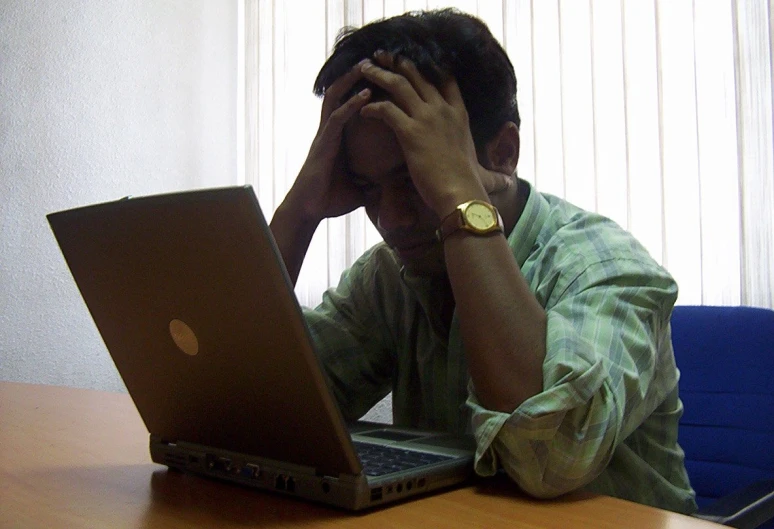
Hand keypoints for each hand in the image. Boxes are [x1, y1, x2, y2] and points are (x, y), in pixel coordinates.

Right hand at [285, 61, 371, 222]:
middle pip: (343, 94)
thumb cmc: (331, 199)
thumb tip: (398, 182)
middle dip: (358, 76)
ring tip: (369, 66)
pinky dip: (350, 104)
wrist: (308, 212)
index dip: (366, 89)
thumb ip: (377, 179)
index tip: (383, 76)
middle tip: (377, 60)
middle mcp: (331, 131)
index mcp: (340, 138)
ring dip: (352, 81)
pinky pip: (337, 118)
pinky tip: (365, 94)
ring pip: (336, 98)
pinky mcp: (323, 144)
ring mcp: (325, 135)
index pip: (352, 105)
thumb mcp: (362, 187)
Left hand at [358, 52, 510, 216]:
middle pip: (418, 74)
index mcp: (460, 113)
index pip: (445, 77)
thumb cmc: (468, 185)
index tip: (413, 59)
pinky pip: (386, 109)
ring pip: (399, 84)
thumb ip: (478, 158)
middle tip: (382, 55)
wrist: (461, 194)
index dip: (429, 65)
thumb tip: (497, 176)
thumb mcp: (477, 163)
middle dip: (398, 61)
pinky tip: (364, 111)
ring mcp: (427, 118)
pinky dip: (372, 107)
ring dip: (379, 74)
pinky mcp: (410, 132)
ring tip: (365, 69)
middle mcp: (444, 110)